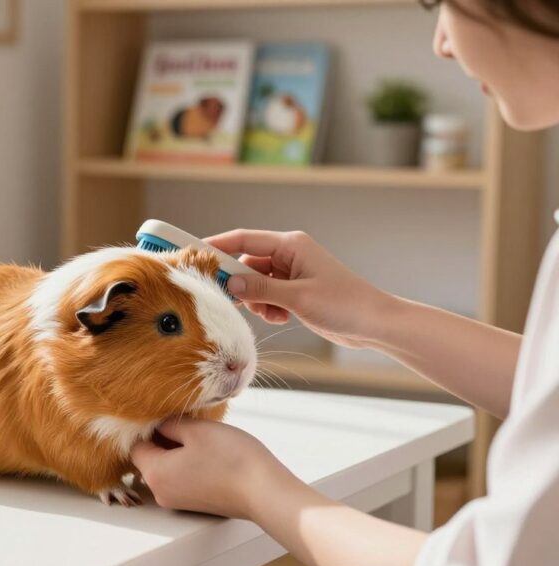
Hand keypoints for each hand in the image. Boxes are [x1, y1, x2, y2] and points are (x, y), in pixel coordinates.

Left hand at [130, 418, 291, 518]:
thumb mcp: (195, 429)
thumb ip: (168, 424)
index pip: (135, 445)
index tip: (167, 414)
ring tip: (200, 436)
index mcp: (154, 473)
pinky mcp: (194, 503)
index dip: (148, 426)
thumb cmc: (230, 458)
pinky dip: (188, 464)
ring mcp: (177, 501)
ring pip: (166, 467)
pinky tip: (208, 453)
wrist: (265, 491)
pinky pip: (180, 478)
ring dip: (178, 450)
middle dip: (163, 438)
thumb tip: (157, 423)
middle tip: (187, 422)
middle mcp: (160, 492)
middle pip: (149, 458)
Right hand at [206, 229, 392, 348]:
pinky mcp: (295, 291)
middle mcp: (289, 254)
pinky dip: (268, 307)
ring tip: (274, 314)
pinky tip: (283, 317)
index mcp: (291, 245)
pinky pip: (267, 295)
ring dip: (257, 300)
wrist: (374, 323)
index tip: (195, 255)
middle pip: (247, 263)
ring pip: (256, 283)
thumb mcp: (298, 298)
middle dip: (241, 285)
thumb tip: (231, 284)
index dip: (218, 246)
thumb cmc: (344, 304)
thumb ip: (261, 289)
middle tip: (239, 303)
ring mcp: (292, 273)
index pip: (244, 239)